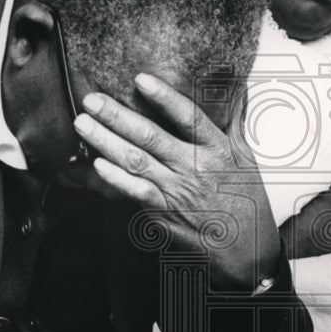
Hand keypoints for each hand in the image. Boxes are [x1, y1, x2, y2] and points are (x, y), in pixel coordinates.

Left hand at [73, 73, 279, 289]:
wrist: (245, 251)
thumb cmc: (245, 200)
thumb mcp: (247, 157)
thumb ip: (235, 120)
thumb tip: (235, 85)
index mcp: (218, 150)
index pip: (190, 117)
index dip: (165, 98)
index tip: (141, 79)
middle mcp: (196, 169)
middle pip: (152, 137)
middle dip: (118, 116)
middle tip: (92, 100)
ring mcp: (178, 193)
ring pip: (137, 163)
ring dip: (106, 142)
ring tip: (83, 124)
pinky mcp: (164, 214)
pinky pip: (136, 193)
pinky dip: (116, 179)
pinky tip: (96, 165)